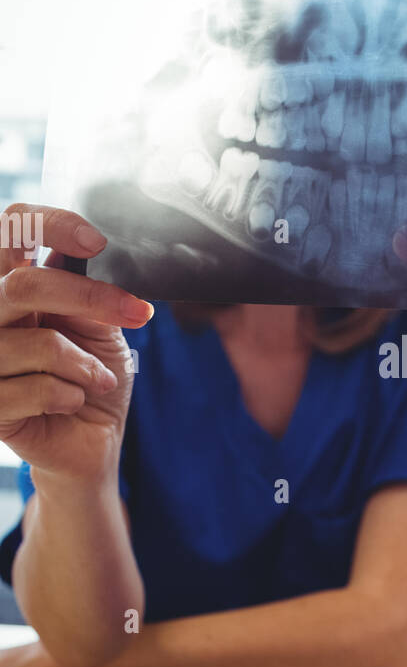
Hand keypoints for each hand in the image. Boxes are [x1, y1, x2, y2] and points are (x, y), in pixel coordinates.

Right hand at [0, 204, 152, 479]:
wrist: (89, 442)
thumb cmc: (91, 378)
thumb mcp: (99, 327)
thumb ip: (90, 291)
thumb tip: (95, 257)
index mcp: (13, 284)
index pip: (11, 228)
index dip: (49, 225)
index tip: (96, 243)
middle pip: (22, 285)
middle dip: (87, 298)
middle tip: (134, 312)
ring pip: (40, 345)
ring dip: (86, 365)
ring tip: (98, 379)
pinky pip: (37, 390)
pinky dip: (71, 395)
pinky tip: (72, 402)